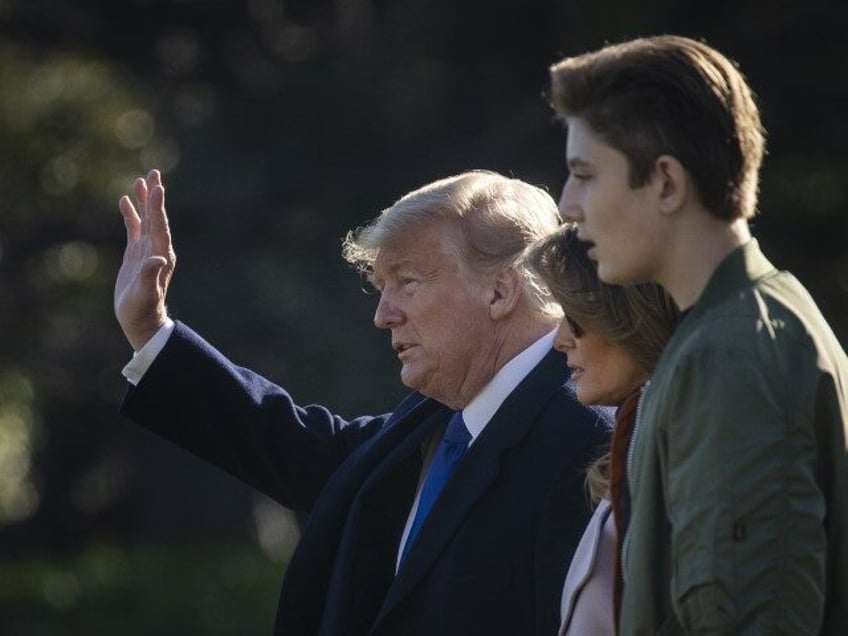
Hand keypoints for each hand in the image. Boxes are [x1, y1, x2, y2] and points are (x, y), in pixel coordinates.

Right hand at [114, 169, 175, 350]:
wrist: (141, 320)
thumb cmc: (143, 309)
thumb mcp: (145, 293)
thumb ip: (150, 275)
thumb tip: (158, 258)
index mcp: (161, 255)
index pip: (160, 225)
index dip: (158, 206)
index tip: (158, 187)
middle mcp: (157, 249)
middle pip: (156, 217)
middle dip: (154, 196)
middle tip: (154, 172)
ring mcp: (147, 250)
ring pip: (146, 220)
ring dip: (144, 201)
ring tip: (141, 180)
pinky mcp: (136, 255)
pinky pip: (134, 229)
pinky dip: (131, 215)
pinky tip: (125, 201)